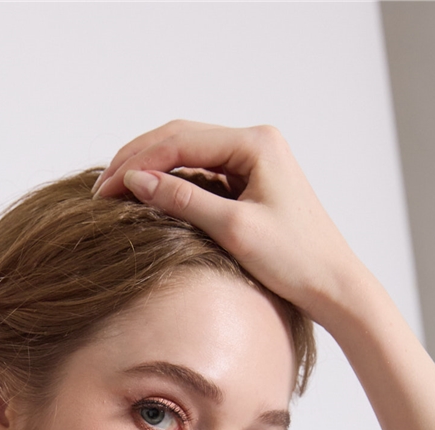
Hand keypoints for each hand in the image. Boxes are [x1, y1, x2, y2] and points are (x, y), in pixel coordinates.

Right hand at [94, 121, 362, 324]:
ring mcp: (253, 161)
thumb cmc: (294, 260)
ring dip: (152, 171)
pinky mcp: (250, 183)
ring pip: (188, 155)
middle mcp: (255, 142)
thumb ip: (183, 201)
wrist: (333, 285)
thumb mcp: (233, 230)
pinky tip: (149, 199)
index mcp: (255, 143)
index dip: (138, 161)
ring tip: (117, 193)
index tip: (105, 188)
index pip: (180, 141)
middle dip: (138, 160)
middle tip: (101, 188)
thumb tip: (137, 181)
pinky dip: (172, 185)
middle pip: (181, 139)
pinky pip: (202, 175)